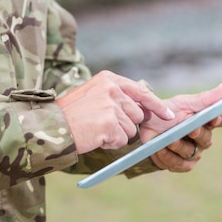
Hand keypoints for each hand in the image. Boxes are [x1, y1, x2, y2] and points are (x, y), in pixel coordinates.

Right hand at [56, 71, 174, 153]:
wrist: (52, 126)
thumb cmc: (70, 114)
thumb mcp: (93, 95)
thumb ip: (116, 97)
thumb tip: (141, 110)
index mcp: (109, 79)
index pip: (141, 92)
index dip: (157, 106)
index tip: (169, 115)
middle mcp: (112, 89)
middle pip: (137, 115)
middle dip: (125, 125)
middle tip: (101, 125)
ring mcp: (111, 106)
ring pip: (130, 130)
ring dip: (116, 135)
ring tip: (95, 129)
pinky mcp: (109, 124)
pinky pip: (121, 140)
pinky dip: (109, 143)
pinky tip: (94, 136)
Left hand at [139, 83, 221, 171]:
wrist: (146, 125)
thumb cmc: (167, 112)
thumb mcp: (183, 102)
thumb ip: (204, 98)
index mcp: (206, 120)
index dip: (220, 119)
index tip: (214, 117)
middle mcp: (203, 138)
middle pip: (207, 139)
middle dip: (198, 134)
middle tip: (191, 129)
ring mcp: (193, 152)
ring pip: (191, 153)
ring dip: (179, 146)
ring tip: (168, 140)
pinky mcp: (181, 164)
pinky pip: (179, 164)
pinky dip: (168, 157)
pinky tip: (160, 150)